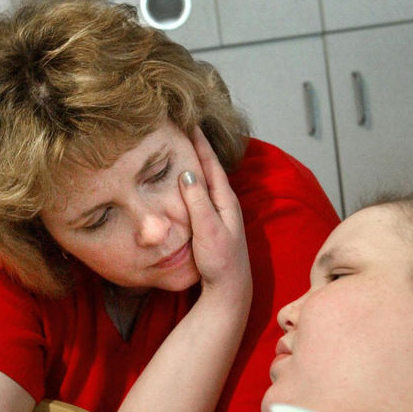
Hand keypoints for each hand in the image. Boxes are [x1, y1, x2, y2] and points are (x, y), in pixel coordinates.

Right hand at [180, 127, 251, 302]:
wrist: (229, 288)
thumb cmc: (220, 261)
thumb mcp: (207, 229)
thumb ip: (197, 202)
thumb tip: (187, 173)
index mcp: (225, 200)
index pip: (211, 163)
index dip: (200, 143)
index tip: (190, 122)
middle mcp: (225, 203)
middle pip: (210, 168)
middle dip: (198, 148)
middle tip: (185, 129)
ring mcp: (221, 213)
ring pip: (207, 181)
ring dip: (196, 164)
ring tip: (183, 149)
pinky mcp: (214, 224)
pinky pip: (202, 194)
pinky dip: (194, 182)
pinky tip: (186, 184)